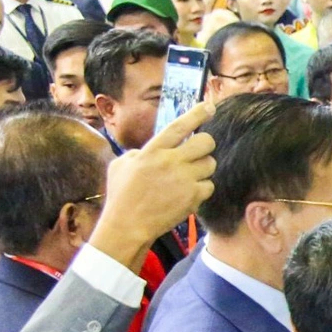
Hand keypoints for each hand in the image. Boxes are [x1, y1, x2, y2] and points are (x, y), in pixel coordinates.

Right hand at [90, 102, 216, 268]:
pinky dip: (202, 190)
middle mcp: (170, 162)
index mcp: (152, 150)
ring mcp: (184, 179)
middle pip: (206, 142)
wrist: (128, 225)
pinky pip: (209, 186)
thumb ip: (137, 153)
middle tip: (198, 152)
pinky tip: (188, 194)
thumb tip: (145, 151)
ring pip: (210, 164)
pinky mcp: (193, 197)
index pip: (179, 126)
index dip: (197, 114)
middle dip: (205, 145)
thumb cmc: (121, 196)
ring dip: (203, 169)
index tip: (209, 106)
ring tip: (188, 177)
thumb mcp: (120, 165)